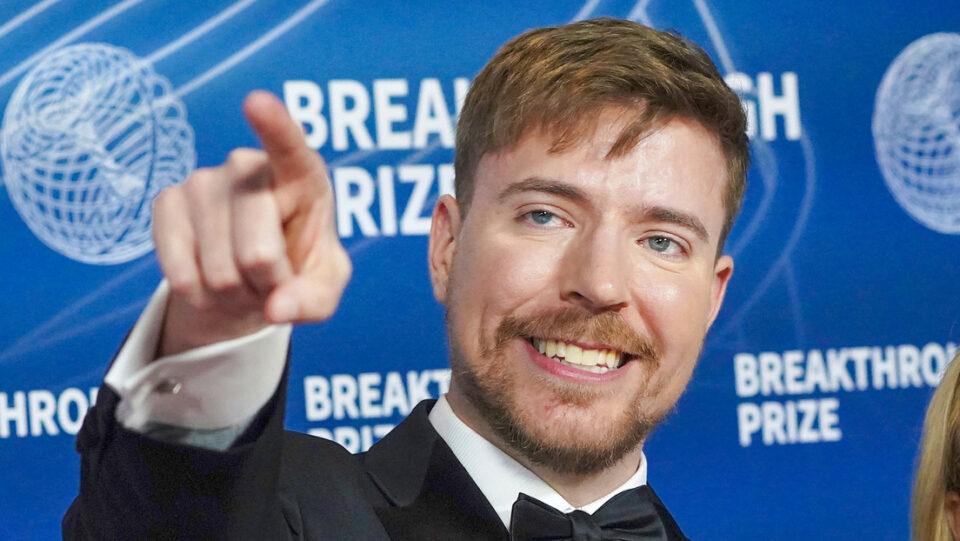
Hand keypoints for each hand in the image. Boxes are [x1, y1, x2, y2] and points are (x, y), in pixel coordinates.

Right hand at [152, 91, 350, 355]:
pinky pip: (180, 273)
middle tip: (272, 280)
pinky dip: (199, 294)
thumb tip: (278, 310)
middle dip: (267, 285)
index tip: (256, 102)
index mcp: (301, 176)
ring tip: (244, 278)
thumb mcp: (323, 291)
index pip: (289, 148)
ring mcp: (204, 181)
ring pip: (218, 271)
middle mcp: (249, 167)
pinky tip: (210, 280)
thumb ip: (313, 301)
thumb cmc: (298, 274)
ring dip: (234, 294)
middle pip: (257, 253)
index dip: (274, 126)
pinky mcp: (166, 202)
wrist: (249, 280)